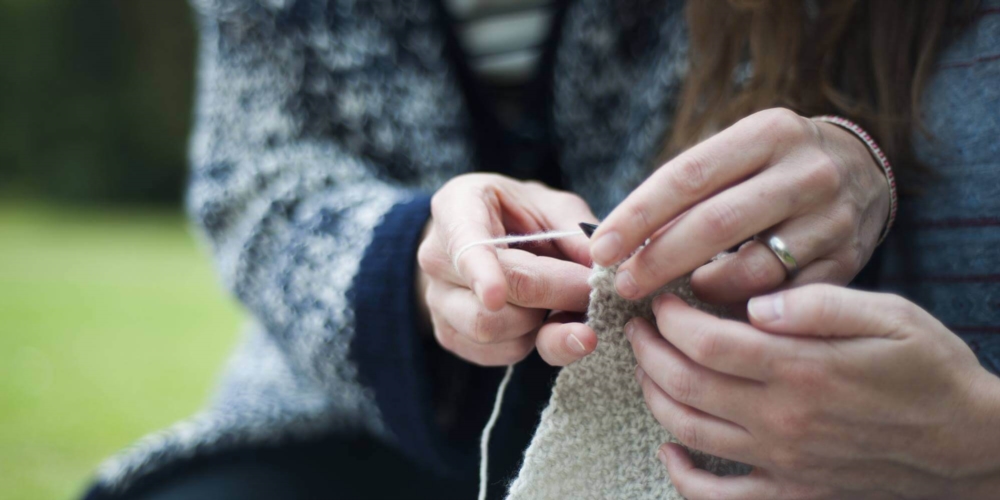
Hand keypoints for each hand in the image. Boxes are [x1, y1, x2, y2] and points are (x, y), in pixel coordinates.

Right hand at [416, 173, 599, 365]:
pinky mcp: (450, 334)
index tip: (496, 297)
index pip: (465, 243)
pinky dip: (532, 343)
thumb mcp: (552, 206)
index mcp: (457, 207)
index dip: (481, 271)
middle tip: (592, 293)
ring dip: (541, 325)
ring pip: (491, 330)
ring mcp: (438, 300)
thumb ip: (575, 231)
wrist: (491, 238)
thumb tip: (599, 271)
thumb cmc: (523, 215)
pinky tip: (543, 321)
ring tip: (563, 304)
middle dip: (553, 297)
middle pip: (492, 297)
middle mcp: (436, 256)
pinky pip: (496, 353)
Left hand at [590, 108, 890, 302]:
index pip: (688, 175)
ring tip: (669, 303)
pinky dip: (741, 311)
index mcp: (769, 133)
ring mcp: (832, 218)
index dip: (638, 215)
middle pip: (716, 224)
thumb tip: (620, 240)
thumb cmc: (775, 165)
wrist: (867, 172)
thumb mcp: (742, 152)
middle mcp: (807, 171)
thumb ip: (692, 188)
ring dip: (701, 290)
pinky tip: (713, 319)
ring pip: (752, 268)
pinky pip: (784, 299)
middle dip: (659, 260)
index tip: (601, 249)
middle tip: (622, 286)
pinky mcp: (848, 262)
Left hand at [626, 285, 999, 498]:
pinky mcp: (791, 494)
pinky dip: (682, 475)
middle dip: (648, 350)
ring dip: (654, 396)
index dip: (670, 318)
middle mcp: (783, 418)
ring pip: (690, 430)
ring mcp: (783, 462)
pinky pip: (718, 498)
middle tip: (638, 328)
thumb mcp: (890, 316)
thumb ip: (819, 303)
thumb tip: (756, 300)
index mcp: (802, 368)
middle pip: (685, 383)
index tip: (661, 299)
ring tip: (646, 368)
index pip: (706, 341)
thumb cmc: (930, 371)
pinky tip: (670, 448)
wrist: (969, 447)